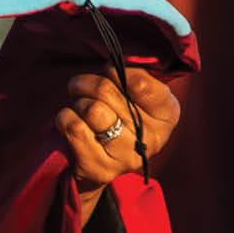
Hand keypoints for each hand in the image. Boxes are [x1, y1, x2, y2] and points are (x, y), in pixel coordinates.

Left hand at [56, 68, 179, 195]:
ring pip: (90, 109)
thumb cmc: (121, 117)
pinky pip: (74, 128)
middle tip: (80, 85)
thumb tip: (113, 63)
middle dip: (86, 83)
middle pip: (105, 91)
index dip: (114, 71)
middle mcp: (153, 139)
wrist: (103, 162)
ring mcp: (127, 157)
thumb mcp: (138, 94)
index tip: (107, 72)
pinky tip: (72, 121)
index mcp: (168, 113)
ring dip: (77, 102)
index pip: (138, 83)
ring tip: (79, 106)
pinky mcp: (99, 169)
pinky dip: (65, 118)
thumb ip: (133, 75)